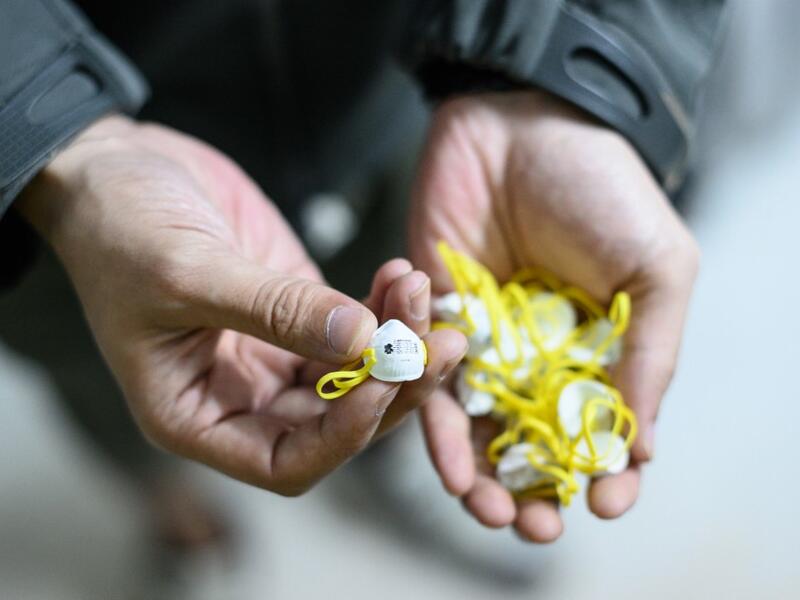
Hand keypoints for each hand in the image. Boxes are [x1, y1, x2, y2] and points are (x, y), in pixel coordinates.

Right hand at [18, 116, 465, 494]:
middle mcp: (243, 397)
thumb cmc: (118, 230)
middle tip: (438, 342)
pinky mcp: (298, 311)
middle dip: (393, 385)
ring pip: (358, 374)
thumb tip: (362, 340)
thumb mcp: (186, 272)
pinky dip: (385, 307)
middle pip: (339, 421)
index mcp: (198, 417)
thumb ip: (276, 311)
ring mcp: (276, 354)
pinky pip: (357, 326)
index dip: (344, 434)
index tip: (382, 379)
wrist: (115, 169)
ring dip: (399, 342)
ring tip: (421, 291)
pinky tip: (401, 274)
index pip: (289, 462)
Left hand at [411, 91, 698, 540]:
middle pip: (530, 445)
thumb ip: (650, 355)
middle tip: (530, 525)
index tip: (603, 503)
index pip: (599, 432)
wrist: (520, 122)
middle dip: (530, 491)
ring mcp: (482, 343)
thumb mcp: (656, 270)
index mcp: (597, 351)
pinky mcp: (431, 320)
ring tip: (482, 504)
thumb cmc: (601, 190)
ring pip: (475, 427)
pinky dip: (431, 418)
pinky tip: (445, 456)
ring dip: (477, 473)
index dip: (603, 474)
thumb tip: (641, 449)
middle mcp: (536, 357)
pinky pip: (425, 381)